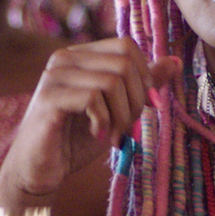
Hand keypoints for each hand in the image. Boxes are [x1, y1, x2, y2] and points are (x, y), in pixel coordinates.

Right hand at [0, 39, 181, 206]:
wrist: (40, 169)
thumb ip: (142, 85)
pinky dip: (104, 121)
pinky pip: (93, 98)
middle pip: (124, 63)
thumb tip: (174, 62)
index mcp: (81, 55)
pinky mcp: (49, 98)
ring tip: (113, 135)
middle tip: (127, 127)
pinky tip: (97, 134)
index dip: (144, 76)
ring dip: (121, 115)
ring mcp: (55, 76)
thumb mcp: (118, 110)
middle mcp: (65, 58)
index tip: (142, 106)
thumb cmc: (76, 139)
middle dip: (135, 100)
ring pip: (112, 81)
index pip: (126, 46)